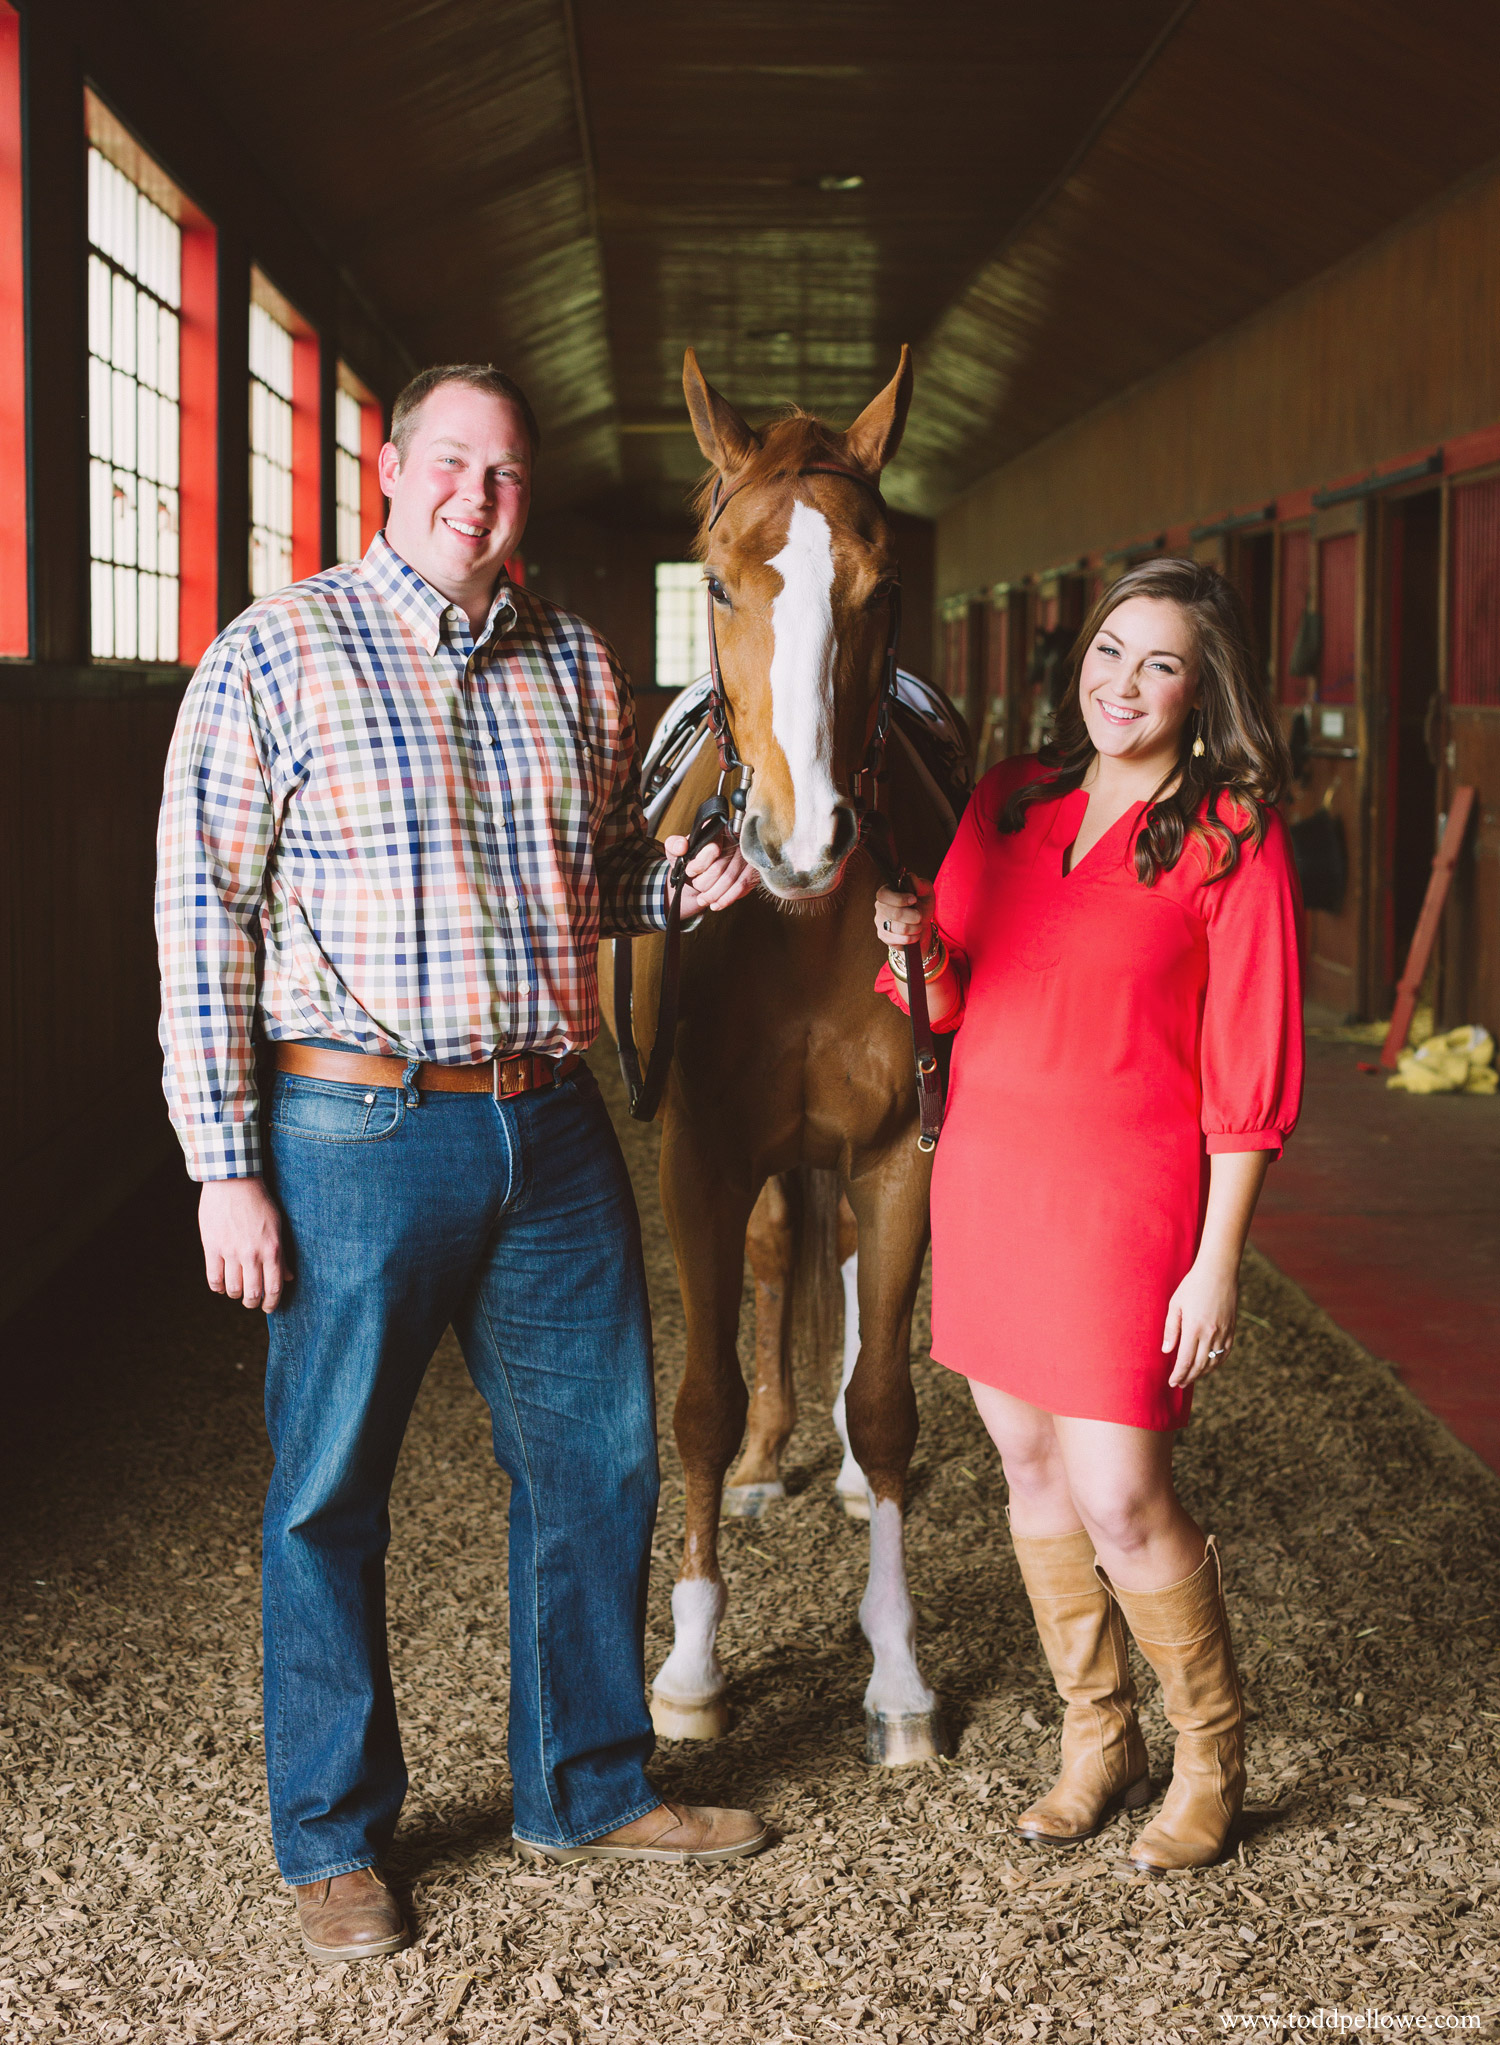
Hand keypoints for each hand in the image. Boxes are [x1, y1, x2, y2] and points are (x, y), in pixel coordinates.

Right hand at [199, 1177, 288, 1313]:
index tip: (269, 1308)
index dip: (271, 1303)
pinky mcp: (212, 1247)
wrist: (233, 1181)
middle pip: (252, 1293)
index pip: (274, 1288)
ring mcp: (230, 1251)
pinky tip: (221, 1285)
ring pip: (232, 1289)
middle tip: (251, 1301)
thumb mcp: (277, 1227)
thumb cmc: (259, 1203)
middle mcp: (252, 1254)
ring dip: (235, 1294)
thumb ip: (281, 1255)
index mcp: (272, 1249)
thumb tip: (289, 1278)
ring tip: (236, 1290)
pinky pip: (213, 1278)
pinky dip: (217, 1287)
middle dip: (252, 1303)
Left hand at [666, 831, 757, 915]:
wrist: (701, 874)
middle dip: (705, 883)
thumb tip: (682, 846)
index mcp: (717, 830)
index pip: (713, 848)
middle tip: (696, 886)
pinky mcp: (753, 870)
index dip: (700, 864)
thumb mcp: (677, 851)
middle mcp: (735, 839)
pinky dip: (727, 898)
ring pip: (732, 880)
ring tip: (702, 899)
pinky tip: (716, 903)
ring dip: (715, 894)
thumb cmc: (691, 860)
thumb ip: (674, 845)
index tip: (689, 871)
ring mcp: (746, 855)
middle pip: (722, 868)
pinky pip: (743, 887)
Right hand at [873, 875, 934, 951]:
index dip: (899, 899)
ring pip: (899, 928)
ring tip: (919, 926)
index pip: (884, 895)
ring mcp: (880, 922)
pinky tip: (915, 934)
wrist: (923, 925)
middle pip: (894, 913)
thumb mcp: (925, 892)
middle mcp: (880, 907)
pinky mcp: (884, 936)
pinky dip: (912, 938)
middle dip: (913, 916)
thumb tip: (910, 877)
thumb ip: (919, 884)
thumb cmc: (922, 905)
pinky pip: (899, 940)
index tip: (914, 899)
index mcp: (887, 892)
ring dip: (915, 928)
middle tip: (920, 916)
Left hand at [1162, 1253, 1236, 1387]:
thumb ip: (1171, 1329)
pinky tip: (1209, 1367)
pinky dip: (1216, 1364)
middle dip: (1188, 1377)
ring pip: (1213, 1362)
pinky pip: (1225, 1354)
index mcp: (1194, 1329)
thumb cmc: (1192, 1285)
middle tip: (1179, 1385)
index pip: (1185, 1361)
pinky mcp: (1232, 1330)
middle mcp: (1210, 1334)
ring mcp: (1224, 1333)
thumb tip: (1167, 1351)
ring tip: (1192, 1378)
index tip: (1172, 1382)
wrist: (1219, 1272)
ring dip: (1202, 1374)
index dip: (1178, 1374)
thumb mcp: (1175, 1305)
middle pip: (1199, 1365)